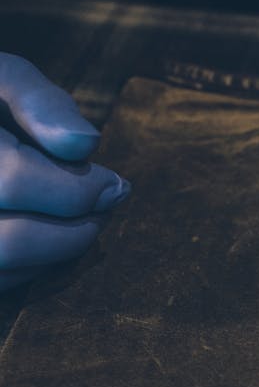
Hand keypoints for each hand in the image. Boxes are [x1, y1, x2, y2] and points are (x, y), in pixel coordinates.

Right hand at [0, 54, 129, 291]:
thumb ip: (37, 100)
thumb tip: (84, 144)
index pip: (15, 181)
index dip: (78, 188)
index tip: (117, 183)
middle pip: (9, 243)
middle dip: (73, 233)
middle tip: (106, 210)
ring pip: (3, 273)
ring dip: (55, 257)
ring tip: (84, 223)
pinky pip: (0, 285)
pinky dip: (31, 272)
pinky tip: (49, 239)